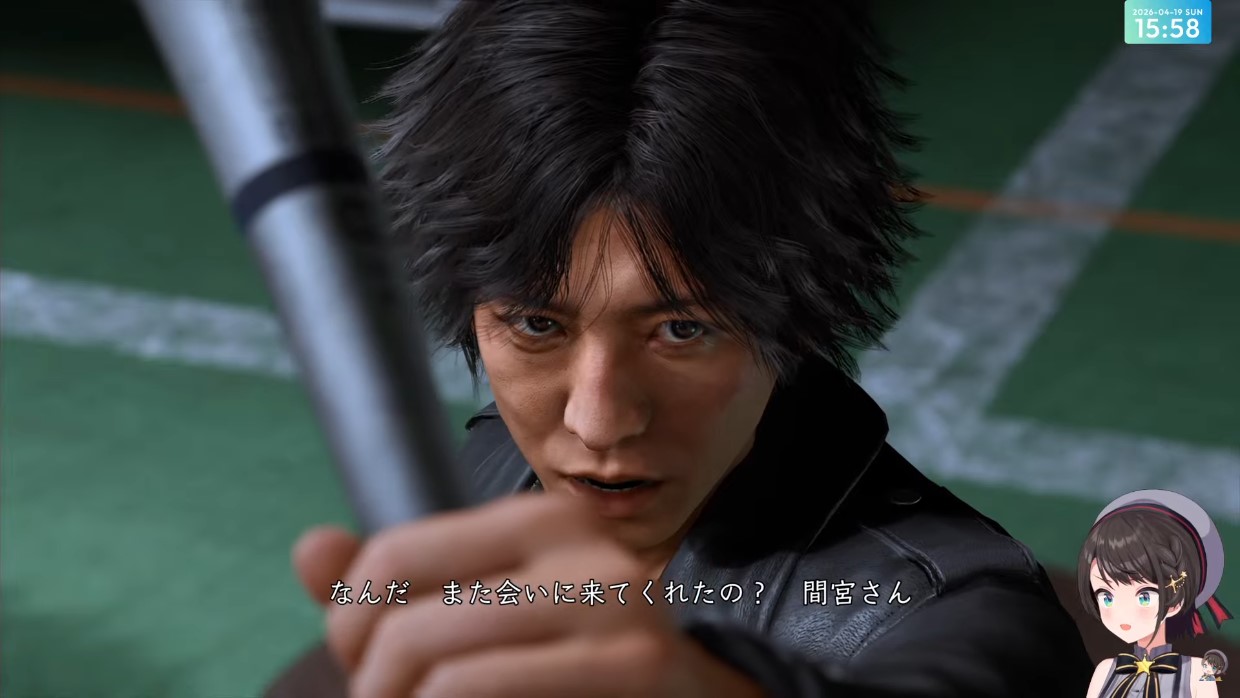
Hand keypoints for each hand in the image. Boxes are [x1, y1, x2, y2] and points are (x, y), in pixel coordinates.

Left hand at [292, 493, 765, 697]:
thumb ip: (402, 586)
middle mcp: (582, 546)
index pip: (393, 557)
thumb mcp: (494, 612)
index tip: (363, 670)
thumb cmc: (586, 665)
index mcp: (541, 520)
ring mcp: (616, 608)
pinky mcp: (637, 664)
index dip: (350, 625)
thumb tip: (309, 547)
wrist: (702, 695)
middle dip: (373, 689)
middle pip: (408, 626)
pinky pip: (484, 691)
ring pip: (441, 671)